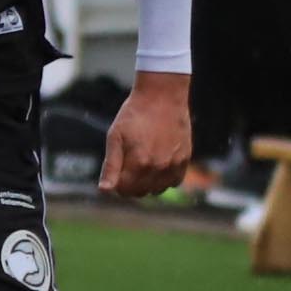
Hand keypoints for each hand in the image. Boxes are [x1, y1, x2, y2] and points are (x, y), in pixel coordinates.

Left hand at [100, 70, 191, 197]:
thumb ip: (111, 166)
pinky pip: (174, 182)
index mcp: (138, 163)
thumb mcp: (115, 137)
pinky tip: (158, 166)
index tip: (116, 174)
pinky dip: (165, 180)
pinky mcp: (185, 159)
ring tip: (142, 165)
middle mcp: (158, 167)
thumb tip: (105, 190)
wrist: (162, 97)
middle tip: (127, 168)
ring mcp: (174, 164)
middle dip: (130, 186)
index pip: (124, 191)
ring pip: (157, 190)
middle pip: (140, 192)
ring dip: (147, 184)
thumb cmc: (134, 115)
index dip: (116, 185)